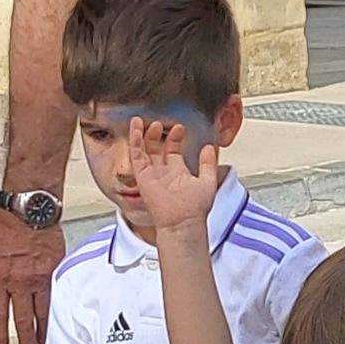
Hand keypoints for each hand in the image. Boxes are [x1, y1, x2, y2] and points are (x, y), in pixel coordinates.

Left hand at [0, 213, 55, 343]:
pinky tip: (58, 315)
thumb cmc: (6, 224)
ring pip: (42, 309)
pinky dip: (56, 306)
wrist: (29, 209)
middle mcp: (19, 282)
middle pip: (22, 317)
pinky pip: (55, 292)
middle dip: (25, 338)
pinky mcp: (55, 269)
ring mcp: (40, 277)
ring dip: (43, 327)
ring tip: (45, 341)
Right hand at [126, 115, 227, 235]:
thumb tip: (209, 147)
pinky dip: (135, 141)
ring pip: (144, 150)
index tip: (180, 127)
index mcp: (178, 173)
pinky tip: (136, 127)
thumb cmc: (195, 209)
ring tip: (144, 121)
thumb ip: (208, 163)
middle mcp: (163, 173)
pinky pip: (136, 155)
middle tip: (161, 123)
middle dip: (158, 134)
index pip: (173, 150)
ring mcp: (151, 174)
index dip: (175, 137)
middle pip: (156, 148)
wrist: (183, 222)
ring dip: (144, 135)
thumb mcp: (208, 181)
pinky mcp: (142, 176)